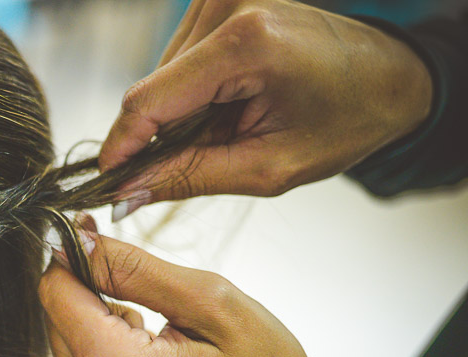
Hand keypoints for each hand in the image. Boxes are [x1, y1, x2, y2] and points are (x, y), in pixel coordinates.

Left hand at [38, 230, 398, 356]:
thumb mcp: (213, 304)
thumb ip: (135, 270)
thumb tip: (77, 242)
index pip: (54, 291)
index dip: (72, 252)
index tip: (96, 229)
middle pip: (55, 317)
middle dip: (88, 286)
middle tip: (144, 277)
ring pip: (67, 343)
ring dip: (98, 319)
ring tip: (162, 327)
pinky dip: (105, 349)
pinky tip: (152, 351)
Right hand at [98, 0, 432, 208]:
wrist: (391, 77)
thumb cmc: (347, 120)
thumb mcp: (267, 166)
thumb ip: (188, 178)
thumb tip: (124, 194)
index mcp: (245, 44)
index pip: (148, 100)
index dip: (121, 147)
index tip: (107, 185)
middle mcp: (227, 7)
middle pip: (152, 90)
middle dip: (162, 135)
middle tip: (204, 159)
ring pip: (161, 77)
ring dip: (180, 115)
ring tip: (230, 127)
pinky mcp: (220, 2)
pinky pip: (179, 62)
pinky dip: (193, 95)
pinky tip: (230, 104)